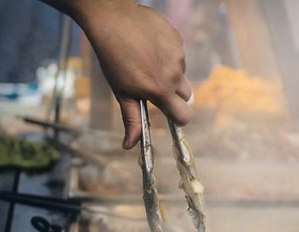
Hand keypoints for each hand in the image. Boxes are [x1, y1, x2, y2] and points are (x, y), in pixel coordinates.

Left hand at [42, 0, 192, 148]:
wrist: (111, 18)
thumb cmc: (113, 57)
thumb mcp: (121, 91)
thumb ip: (131, 119)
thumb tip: (129, 145)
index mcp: (160, 90)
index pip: (185, 115)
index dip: (179, 118)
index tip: (171, 115)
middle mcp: (174, 74)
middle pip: (186, 95)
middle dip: (174, 95)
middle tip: (155, 86)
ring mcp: (178, 55)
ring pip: (180, 72)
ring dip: (169, 72)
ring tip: (146, 60)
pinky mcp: (178, 38)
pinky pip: (178, 53)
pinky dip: (168, 54)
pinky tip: (150, 46)